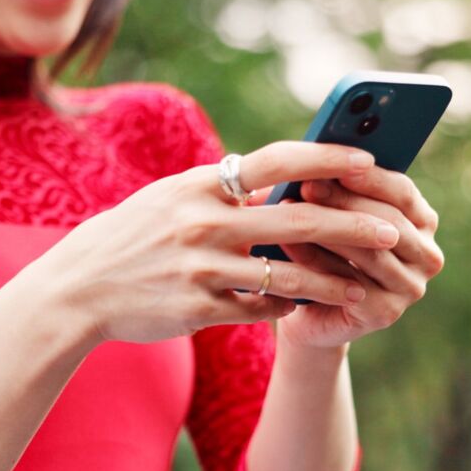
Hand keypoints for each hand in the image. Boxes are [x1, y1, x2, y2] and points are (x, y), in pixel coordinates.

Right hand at [26, 142, 402, 344]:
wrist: (79, 288)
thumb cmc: (131, 238)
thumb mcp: (170, 199)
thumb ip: (221, 191)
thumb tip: (280, 183)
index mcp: (200, 185)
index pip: (277, 162)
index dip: (328, 160)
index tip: (367, 163)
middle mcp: (204, 222)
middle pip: (298, 221)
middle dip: (353, 226)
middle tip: (391, 231)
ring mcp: (202, 268)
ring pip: (288, 277)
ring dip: (331, 283)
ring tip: (361, 288)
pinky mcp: (198, 309)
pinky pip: (258, 310)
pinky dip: (284, 308)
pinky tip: (299, 308)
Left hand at [274, 167, 444, 348]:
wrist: (312, 309)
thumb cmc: (323, 251)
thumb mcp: (334, 214)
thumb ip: (338, 187)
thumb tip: (317, 155)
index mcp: (422, 221)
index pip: (402, 192)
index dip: (369, 177)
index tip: (335, 162)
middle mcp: (427, 255)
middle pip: (388, 221)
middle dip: (344, 201)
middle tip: (307, 185)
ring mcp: (411, 287)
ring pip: (370, 251)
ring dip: (328, 229)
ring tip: (291, 210)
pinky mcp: (387, 313)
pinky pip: (350, 283)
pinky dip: (316, 262)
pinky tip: (288, 245)